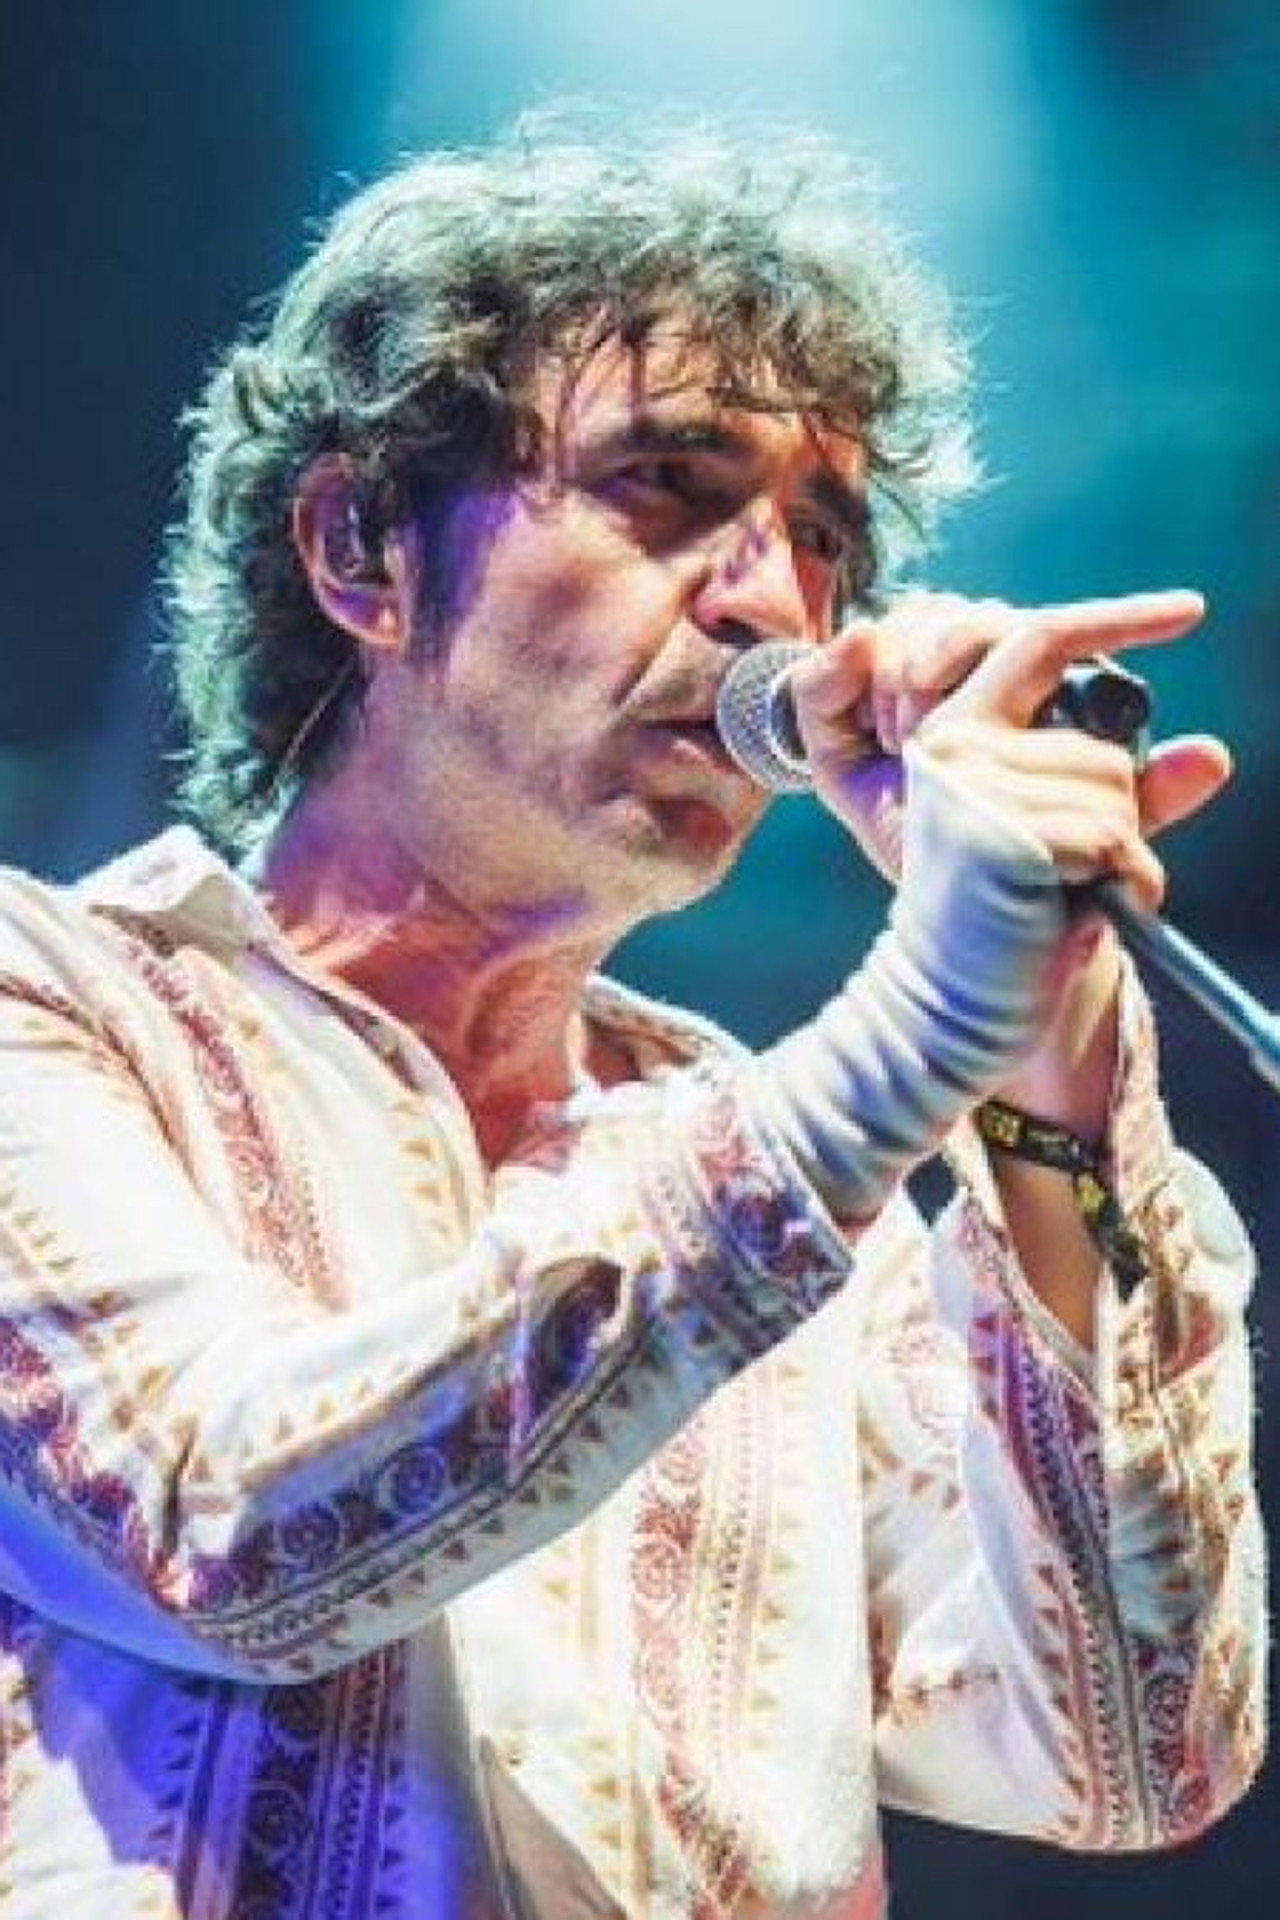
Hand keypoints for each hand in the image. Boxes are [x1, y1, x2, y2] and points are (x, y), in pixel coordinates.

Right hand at [789, 587, 1232, 1141]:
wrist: (955, 1004)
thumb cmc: (1007, 924)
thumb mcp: (1067, 837)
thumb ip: (1127, 790)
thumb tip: (1216, 754)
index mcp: (958, 731)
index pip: (1040, 642)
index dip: (1120, 618)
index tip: (1191, 609)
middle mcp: (952, 745)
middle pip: (1100, 747)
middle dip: (1115, 816)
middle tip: (1069, 874)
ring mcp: (969, 783)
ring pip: (1111, 790)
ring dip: (1118, 855)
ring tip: (1066, 895)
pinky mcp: (996, 828)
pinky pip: (1111, 836)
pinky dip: (1123, 882)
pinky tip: (1078, 910)